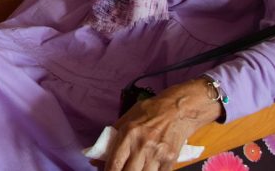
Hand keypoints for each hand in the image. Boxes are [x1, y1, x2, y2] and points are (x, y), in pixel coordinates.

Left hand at [104, 80, 220, 170]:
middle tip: (121, 169)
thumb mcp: (127, 118)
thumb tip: (97, 157)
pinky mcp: (170, 160)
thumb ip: (111, 137)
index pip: (114, 163)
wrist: (177, 110)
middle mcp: (142, 145)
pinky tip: (146, 168)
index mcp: (128, 134)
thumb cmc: (150, 111)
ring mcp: (157, 154)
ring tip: (134, 167)